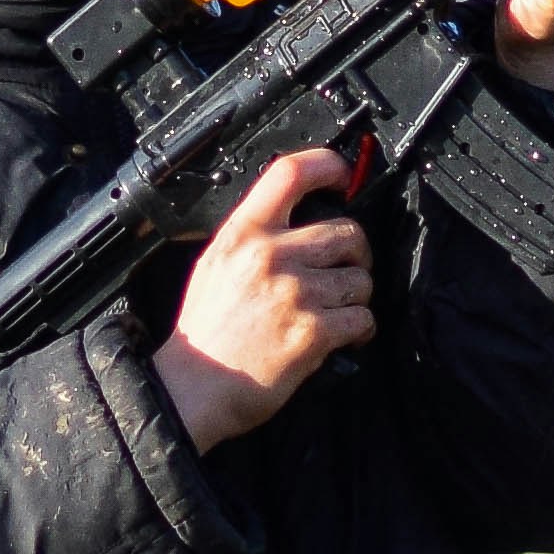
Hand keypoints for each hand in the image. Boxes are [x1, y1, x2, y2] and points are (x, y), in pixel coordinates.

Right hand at [152, 146, 373, 449]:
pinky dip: (359, 331)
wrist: (192, 388)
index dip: (328, 165)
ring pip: (360, 279)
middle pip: (347, 231)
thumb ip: (255, 237)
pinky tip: (343, 339)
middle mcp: (270, 255)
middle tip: (345, 273)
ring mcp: (295, 293)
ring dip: (355, 299)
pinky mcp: (313, 332)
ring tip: (335, 314)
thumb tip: (298, 220)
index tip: (344, 176)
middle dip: (356, 256)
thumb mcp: (216, 264)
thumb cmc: (206, 331)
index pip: (290, 172)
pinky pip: (362, 319)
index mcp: (244, 232)